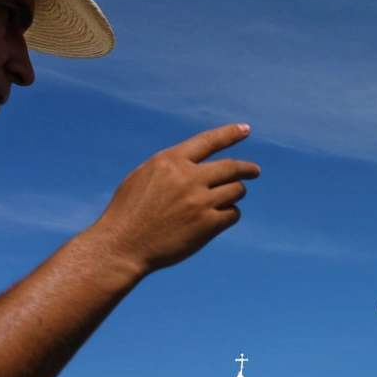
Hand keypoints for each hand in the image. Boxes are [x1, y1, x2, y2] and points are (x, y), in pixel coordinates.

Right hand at [88, 124, 260, 274]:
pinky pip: (233, 214)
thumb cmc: (128, 213)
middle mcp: (188, 178)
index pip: (209, 141)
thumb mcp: (143, 176)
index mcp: (170, 161)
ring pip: (236, 190)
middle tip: (255, 171)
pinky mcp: (207, 225)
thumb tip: (198, 164)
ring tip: (227, 199)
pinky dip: (230, 214)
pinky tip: (218, 218)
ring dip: (235, 193)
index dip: (230, 134)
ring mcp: (199, 201)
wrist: (122, 246)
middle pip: (231, 167)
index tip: (245, 129)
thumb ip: (171, 166)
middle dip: (247, 168)